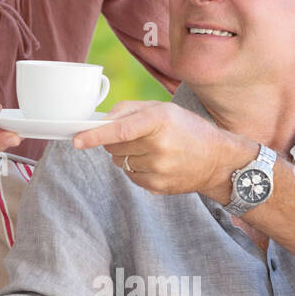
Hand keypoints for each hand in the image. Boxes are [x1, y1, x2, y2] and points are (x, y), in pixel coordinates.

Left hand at [70, 100, 255, 200]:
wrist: (218, 160)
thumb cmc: (187, 129)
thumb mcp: (163, 109)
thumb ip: (129, 110)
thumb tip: (100, 121)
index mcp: (159, 121)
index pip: (120, 130)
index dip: (94, 136)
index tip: (76, 140)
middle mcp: (159, 146)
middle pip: (114, 146)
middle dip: (115, 141)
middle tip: (136, 137)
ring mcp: (159, 169)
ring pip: (119, 162)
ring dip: (126, 155)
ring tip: (151, 150)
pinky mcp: (157, 186)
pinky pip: (129, 176)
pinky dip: (135, 168)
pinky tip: (155, 163)